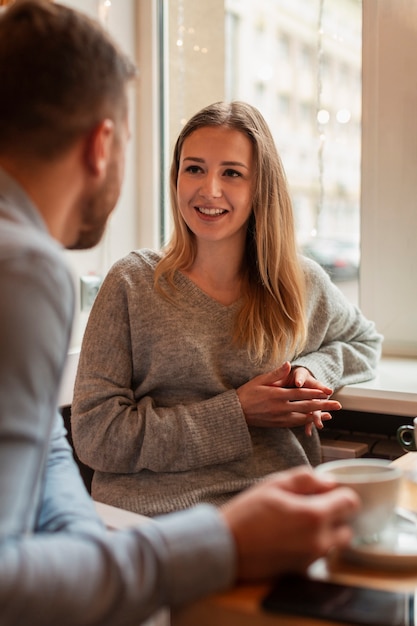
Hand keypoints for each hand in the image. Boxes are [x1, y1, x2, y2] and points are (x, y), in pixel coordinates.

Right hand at [221, 466, 359, 580]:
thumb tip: (329, 482)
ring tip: (297, 522)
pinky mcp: (302, 571)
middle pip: (347, 527)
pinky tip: (289, 537)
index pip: (351, 502)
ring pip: (333, 543)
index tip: (326, 492)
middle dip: (335, 516)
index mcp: (315, 515)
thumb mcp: (274, 484)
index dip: (341, 493)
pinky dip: (311, 545)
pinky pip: (318, 555)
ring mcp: (312, 558)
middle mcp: (319, 540)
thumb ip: (306, 479)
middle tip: (312, 507)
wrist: (225, 547)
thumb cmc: (247, 513)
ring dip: (324, 532)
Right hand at [237, 362, 340, 433]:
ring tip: (330, 415)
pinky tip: (313, 420)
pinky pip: (295, 423)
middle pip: (306, 407)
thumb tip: (289, 364)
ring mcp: (280, 418)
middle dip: (323, 406)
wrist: (236, 412)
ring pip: (303, 418)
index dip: (316, 392)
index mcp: (277, 395)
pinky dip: (306, 422)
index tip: (328, 392)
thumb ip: (276, 373)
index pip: (301, 394)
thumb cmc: (247, 393)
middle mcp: (281, 408)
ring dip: (318, 416)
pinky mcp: (278, 424)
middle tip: (338, 405)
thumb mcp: (260, 380)